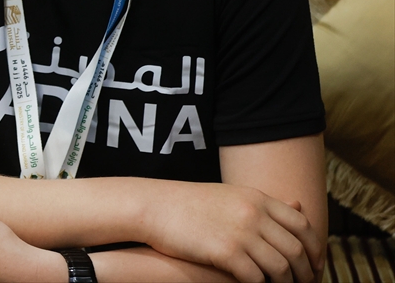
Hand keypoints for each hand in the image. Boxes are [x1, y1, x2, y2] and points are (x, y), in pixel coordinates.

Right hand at [143, 182, 321, 282]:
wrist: (154, 206)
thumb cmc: (189, 203)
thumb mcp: (230, 195)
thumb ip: (264, 204)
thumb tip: (299, 208)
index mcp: (257, 198)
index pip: (303, 225)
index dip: (315, 249)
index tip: (315, 264)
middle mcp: (254, 214)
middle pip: (296, 250)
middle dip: (306, 273)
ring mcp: (241, 233)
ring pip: (281, 268)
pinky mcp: (226, 252)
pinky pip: (257, 278)